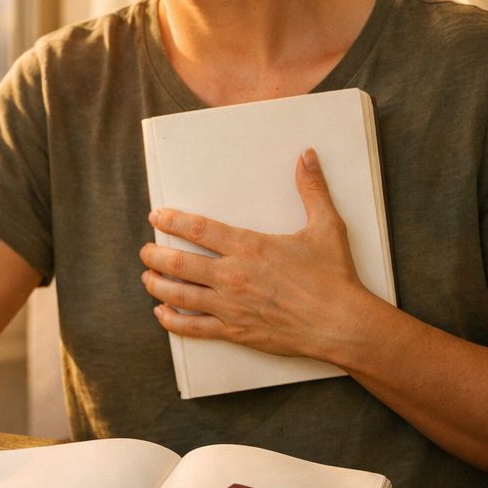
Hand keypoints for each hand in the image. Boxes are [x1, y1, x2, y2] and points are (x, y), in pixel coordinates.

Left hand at [138, 148, 373, 362]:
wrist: (341, 323)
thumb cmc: (334, 276)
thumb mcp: (326, 226)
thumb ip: (312, 189)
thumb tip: (307, 156)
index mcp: (250, 247)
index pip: (198, 229)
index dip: (172, 220)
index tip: (156, 215)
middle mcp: (233, 276)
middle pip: (179, 263)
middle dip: (155, 254)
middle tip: (146, 250)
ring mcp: (231, 306)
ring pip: (179, 295)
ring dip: (156, 285)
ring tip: (147, 277)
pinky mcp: (235, 331)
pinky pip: (193, 328)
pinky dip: (172, 321)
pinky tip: (161, 314)